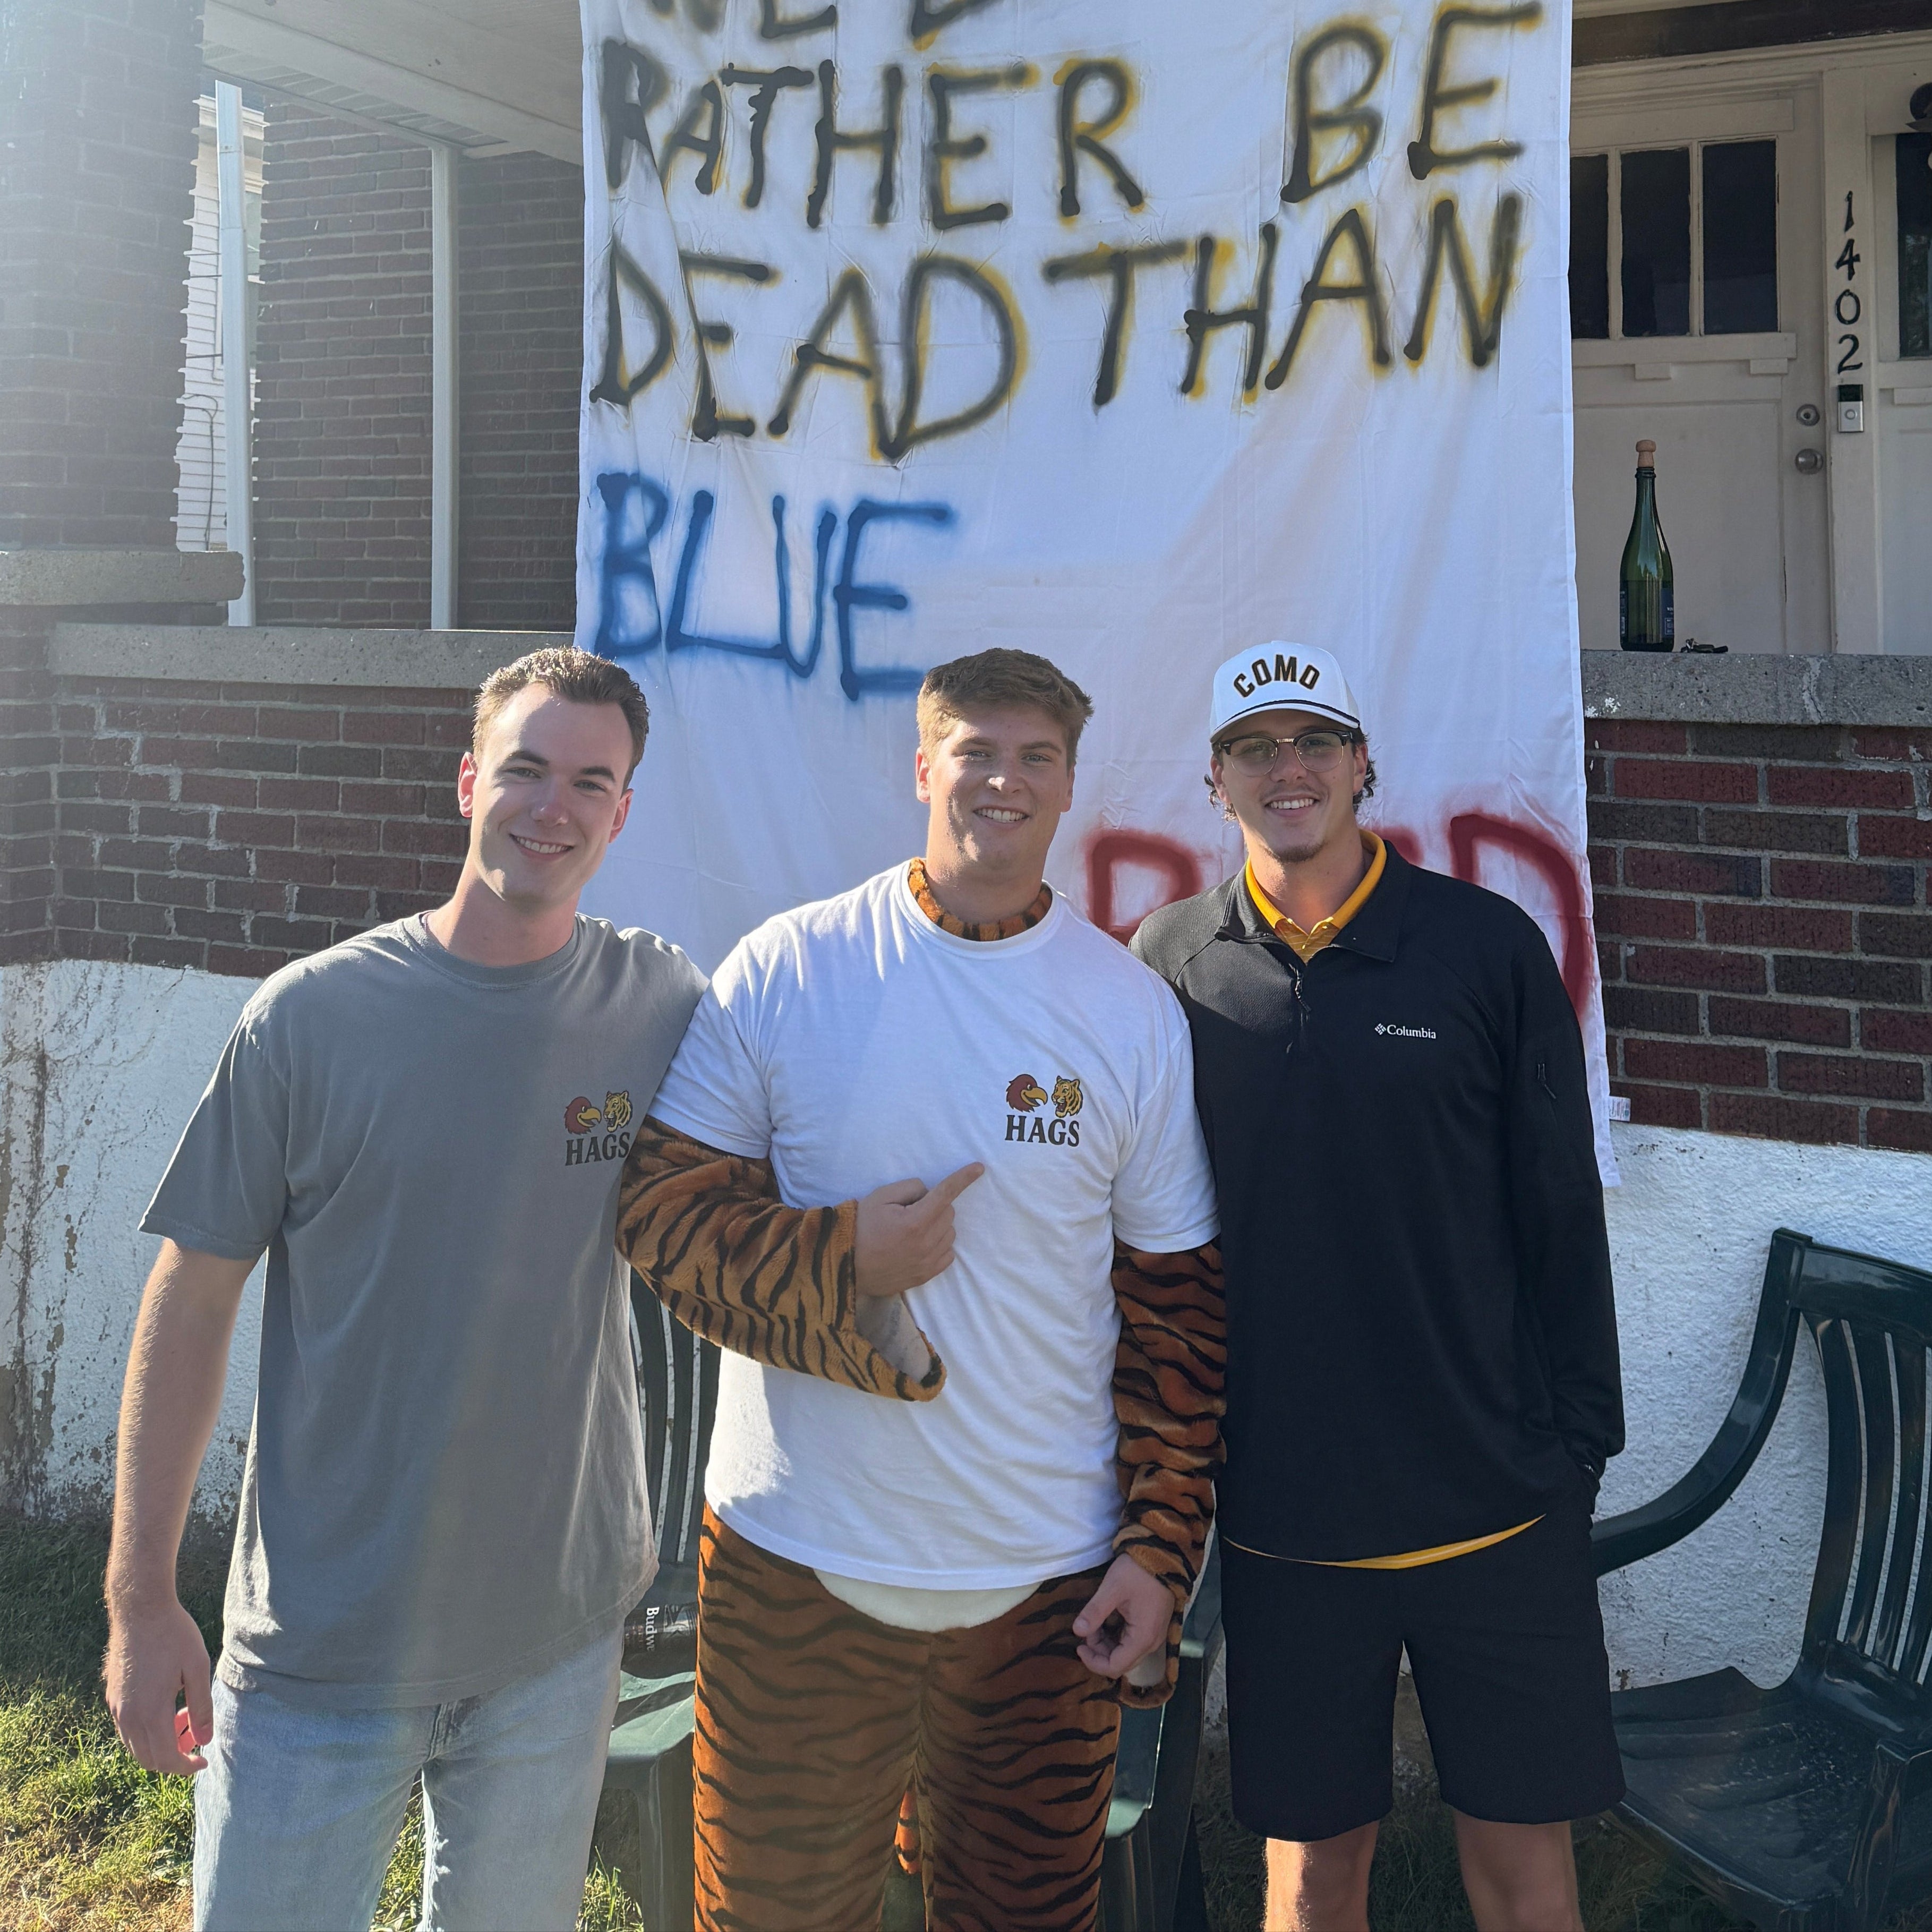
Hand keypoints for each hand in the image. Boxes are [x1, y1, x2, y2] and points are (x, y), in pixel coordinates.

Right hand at [105, 1597, 213, 1774]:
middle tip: (195, 1739)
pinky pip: (127, 1729)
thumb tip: (204, 1741)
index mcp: (151, 1712)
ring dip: (159, 1745)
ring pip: (135, 1746)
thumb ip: (201, 1707)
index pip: (166, 1758)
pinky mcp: (111, 1697)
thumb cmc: (174, 1634)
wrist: (140, 1610)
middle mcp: (128, 1716)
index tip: (203, 1761)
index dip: (185, 1767)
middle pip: (148, 1758)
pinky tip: (165, 1708)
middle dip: (173, 1758)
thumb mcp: (198, 1667)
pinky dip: (145, 1733)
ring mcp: (116, 1707)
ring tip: (182, 1719)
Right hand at [854, 1164, 983, 1296]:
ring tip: (911, 1229)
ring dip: (937, 1225)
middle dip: (935, 1205)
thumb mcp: (879, 1197)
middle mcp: (926, 1242)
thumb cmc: (861, 1228)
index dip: (963, 1178)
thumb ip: (908, 1188)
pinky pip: (948, 1253)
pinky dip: (939, 1244)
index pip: (946, 1193)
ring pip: (949, 1232)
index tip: (979, 1168)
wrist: (847, 1265)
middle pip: (949, 1213)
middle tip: (909, 1211)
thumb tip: (928, 1192)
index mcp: (915, 1221)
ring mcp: (928, 1261)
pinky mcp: (926, 1275)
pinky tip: (919, 1244)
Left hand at [1073, 1553, 1172, 1680]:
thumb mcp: (1112, 1589)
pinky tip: (1106, 1621)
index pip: (1115, 1667)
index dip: (1093, 1661)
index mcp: (1142, 1638)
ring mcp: (1154, 1635)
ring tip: (1094, 1623)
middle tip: (1086, 1631)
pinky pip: (1132, 1642)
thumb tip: (1076, 1631)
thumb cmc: (1138, 1571)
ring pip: (1126, 1653)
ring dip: (1106, 1644)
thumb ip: (1094, 1612)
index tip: (1078, 1645)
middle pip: (1121, 1662)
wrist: (1164, 1555)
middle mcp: (1151, 1643)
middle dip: (1099, 1652)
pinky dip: (1115, 1637)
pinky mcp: (1153, 1626)